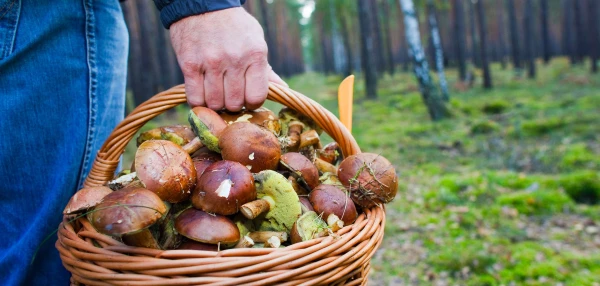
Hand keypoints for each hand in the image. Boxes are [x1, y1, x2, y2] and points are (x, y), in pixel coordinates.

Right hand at [170, 7, 286, 110]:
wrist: (203, 5)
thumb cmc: (234, 26)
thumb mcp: (256, 41)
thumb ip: (266, 69)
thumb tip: (282, 89)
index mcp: (255, 54)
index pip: (256, 97)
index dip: (252, 103)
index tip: (247, 98)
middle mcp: (234, 60)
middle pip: (234, 103)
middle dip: (233, 104)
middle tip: (230, 95)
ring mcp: (210, 63)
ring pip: (214, 103)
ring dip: (216, 103)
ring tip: (216, 93)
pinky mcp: (189, 65)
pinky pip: (195, 98)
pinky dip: (199, 101)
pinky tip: (203, 93)